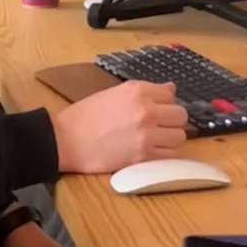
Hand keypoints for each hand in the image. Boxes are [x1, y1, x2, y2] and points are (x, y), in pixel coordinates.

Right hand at [53, 81, 188, 173]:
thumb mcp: (113, 93)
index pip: (170, 93)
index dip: (164, 102)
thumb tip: (170, 90)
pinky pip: (170, 155)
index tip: (157, 108)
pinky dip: (163, 154)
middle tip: (159, 125)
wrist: (65, 140)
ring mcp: (146, 135)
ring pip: (180, 136)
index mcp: (137, 90)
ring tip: (155, 140)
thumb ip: (143, 92)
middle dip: (171, 120)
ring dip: (170, 138)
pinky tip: (150, 151)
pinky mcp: (143, 157)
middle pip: (180, 115)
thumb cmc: (84, 116)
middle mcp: (146, 110)